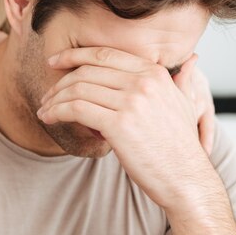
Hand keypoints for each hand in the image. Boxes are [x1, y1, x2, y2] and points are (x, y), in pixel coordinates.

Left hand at [37, 47, 215, 208]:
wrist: (186, 179)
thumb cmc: (180, 146)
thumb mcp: (186, 104)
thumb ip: (180, 80)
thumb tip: (191, 60)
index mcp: (154, 72)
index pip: (104, 54)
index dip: (74, 55)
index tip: (55, 62)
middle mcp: (143, 82)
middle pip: (87, 71)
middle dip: (60, 82)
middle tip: (47, 95)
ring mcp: (131, 101)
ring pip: (78, 90)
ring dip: (54, 99)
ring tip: (45, 110)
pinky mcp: (119, 124)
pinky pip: (76, 109)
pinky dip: (57, 112)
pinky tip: (50, 118)